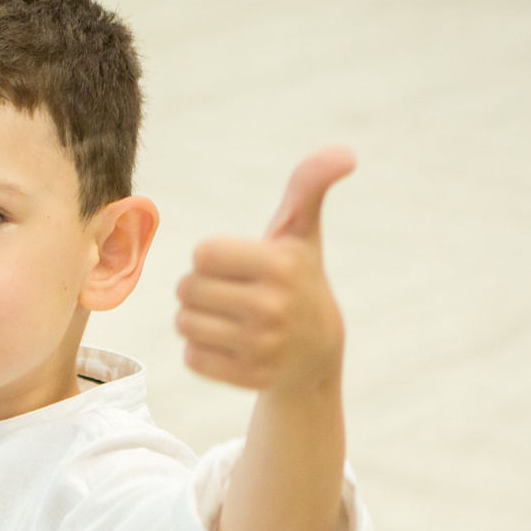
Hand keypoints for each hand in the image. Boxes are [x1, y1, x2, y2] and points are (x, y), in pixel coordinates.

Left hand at [175, 149, 354, 391]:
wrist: (315, 353)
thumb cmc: (297, 279)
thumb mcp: (301, 232)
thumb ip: (309, 185)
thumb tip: (346, 152)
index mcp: (280, 266)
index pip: (200, 254)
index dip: (213, 258)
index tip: (240, 267)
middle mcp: (273, 308)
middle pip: (186, 288)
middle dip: (201, 288)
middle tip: (234, 295)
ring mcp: (263, 347)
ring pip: (183, 323)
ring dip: (198, 320)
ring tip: (232, 320)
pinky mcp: (250, 378)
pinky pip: (191, 357)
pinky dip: (203, 351)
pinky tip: (233, 347)